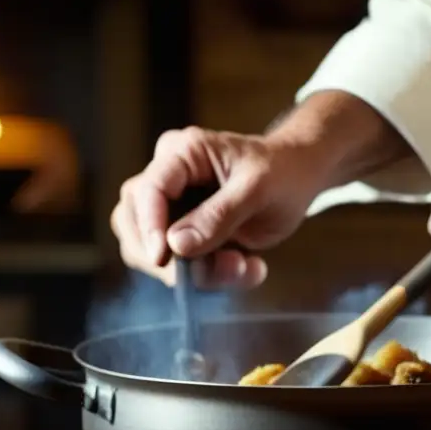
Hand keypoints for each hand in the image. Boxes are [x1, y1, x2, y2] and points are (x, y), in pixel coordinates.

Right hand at [111, 127, 324, 287]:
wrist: (296, 180)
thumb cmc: (281, 174)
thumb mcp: (258, 190)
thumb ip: (219, 215)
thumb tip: (176, 245)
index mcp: (180, 153)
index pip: (146, 190)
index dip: (149, 226)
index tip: (164, 258)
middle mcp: (165, 178)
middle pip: (134, 223)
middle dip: (172, 258)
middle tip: (224, 269)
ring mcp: (168, 208)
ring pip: (151, 252)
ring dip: (193, 273)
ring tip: (243, 267)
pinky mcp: (180, 234)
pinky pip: (176, 265)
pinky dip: (207, 276)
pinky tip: (244, 267)